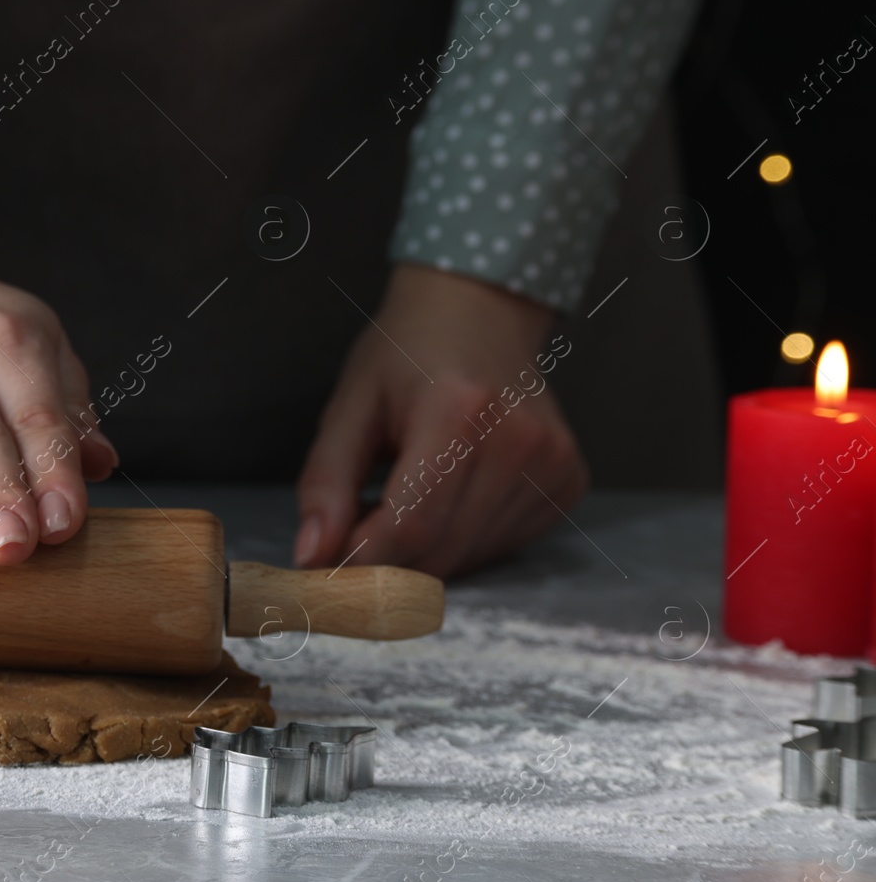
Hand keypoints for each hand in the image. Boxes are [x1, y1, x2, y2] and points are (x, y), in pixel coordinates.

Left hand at [294, 264, 587, 577]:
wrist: (479, 309)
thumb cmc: (404, 355)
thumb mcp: (350, 406)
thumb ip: (326, 483)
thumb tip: (311, 557)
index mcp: (458, 411)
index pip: (410, 524)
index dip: (363, 561)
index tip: (327, 572)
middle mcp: (517, 439)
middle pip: (441, 549)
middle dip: (387, 562)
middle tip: (354, 534)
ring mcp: (553, 461)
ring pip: (471, 556)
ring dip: (423, 553)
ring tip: (400, 501)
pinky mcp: (569, 479)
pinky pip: (503, 544)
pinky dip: (462, 540)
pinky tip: (447, 498)